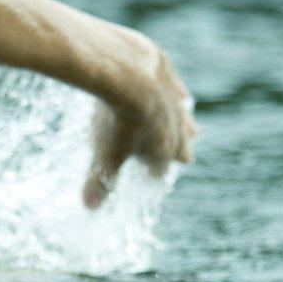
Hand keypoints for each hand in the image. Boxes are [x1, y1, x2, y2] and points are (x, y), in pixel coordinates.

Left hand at [82, 49, 196, 208]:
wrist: (127, 74)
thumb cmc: (117, 121)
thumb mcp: (104, 156)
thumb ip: (98, 182)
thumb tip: (90, 207)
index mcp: (162, 153)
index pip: (160, 173)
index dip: (152, 177)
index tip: (147, 179)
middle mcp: (175, 130)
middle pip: (182, 147)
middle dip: (178, 153)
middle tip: (182, 158)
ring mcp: (174, 102)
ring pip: (185, 119)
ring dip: (184, 126)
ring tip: (192, 131)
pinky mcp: (168, 75)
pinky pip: (177, 89)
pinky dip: (178, 94)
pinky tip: (182, 97)